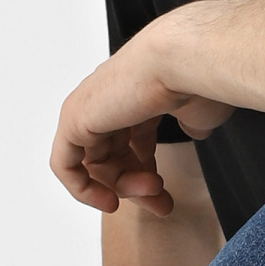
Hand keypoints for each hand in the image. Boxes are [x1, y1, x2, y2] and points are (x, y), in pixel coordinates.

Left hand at [50, 23, 233, 215]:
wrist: (183, 61)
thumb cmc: (197, 79)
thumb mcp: (199, 111)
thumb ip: (192, 122)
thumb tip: (194, 129)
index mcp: (137, 93)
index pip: (132, 141)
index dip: (146, 173)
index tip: (164, 198)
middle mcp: (111, 97)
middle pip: (113, 156)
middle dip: (136, 186)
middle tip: (161, 204)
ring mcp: (89, 106)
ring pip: (95, 163)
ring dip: (123, 187)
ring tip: (151, 191)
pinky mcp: (74, 119)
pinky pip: (65, 164)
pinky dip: (82, 187)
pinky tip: (108, 200)